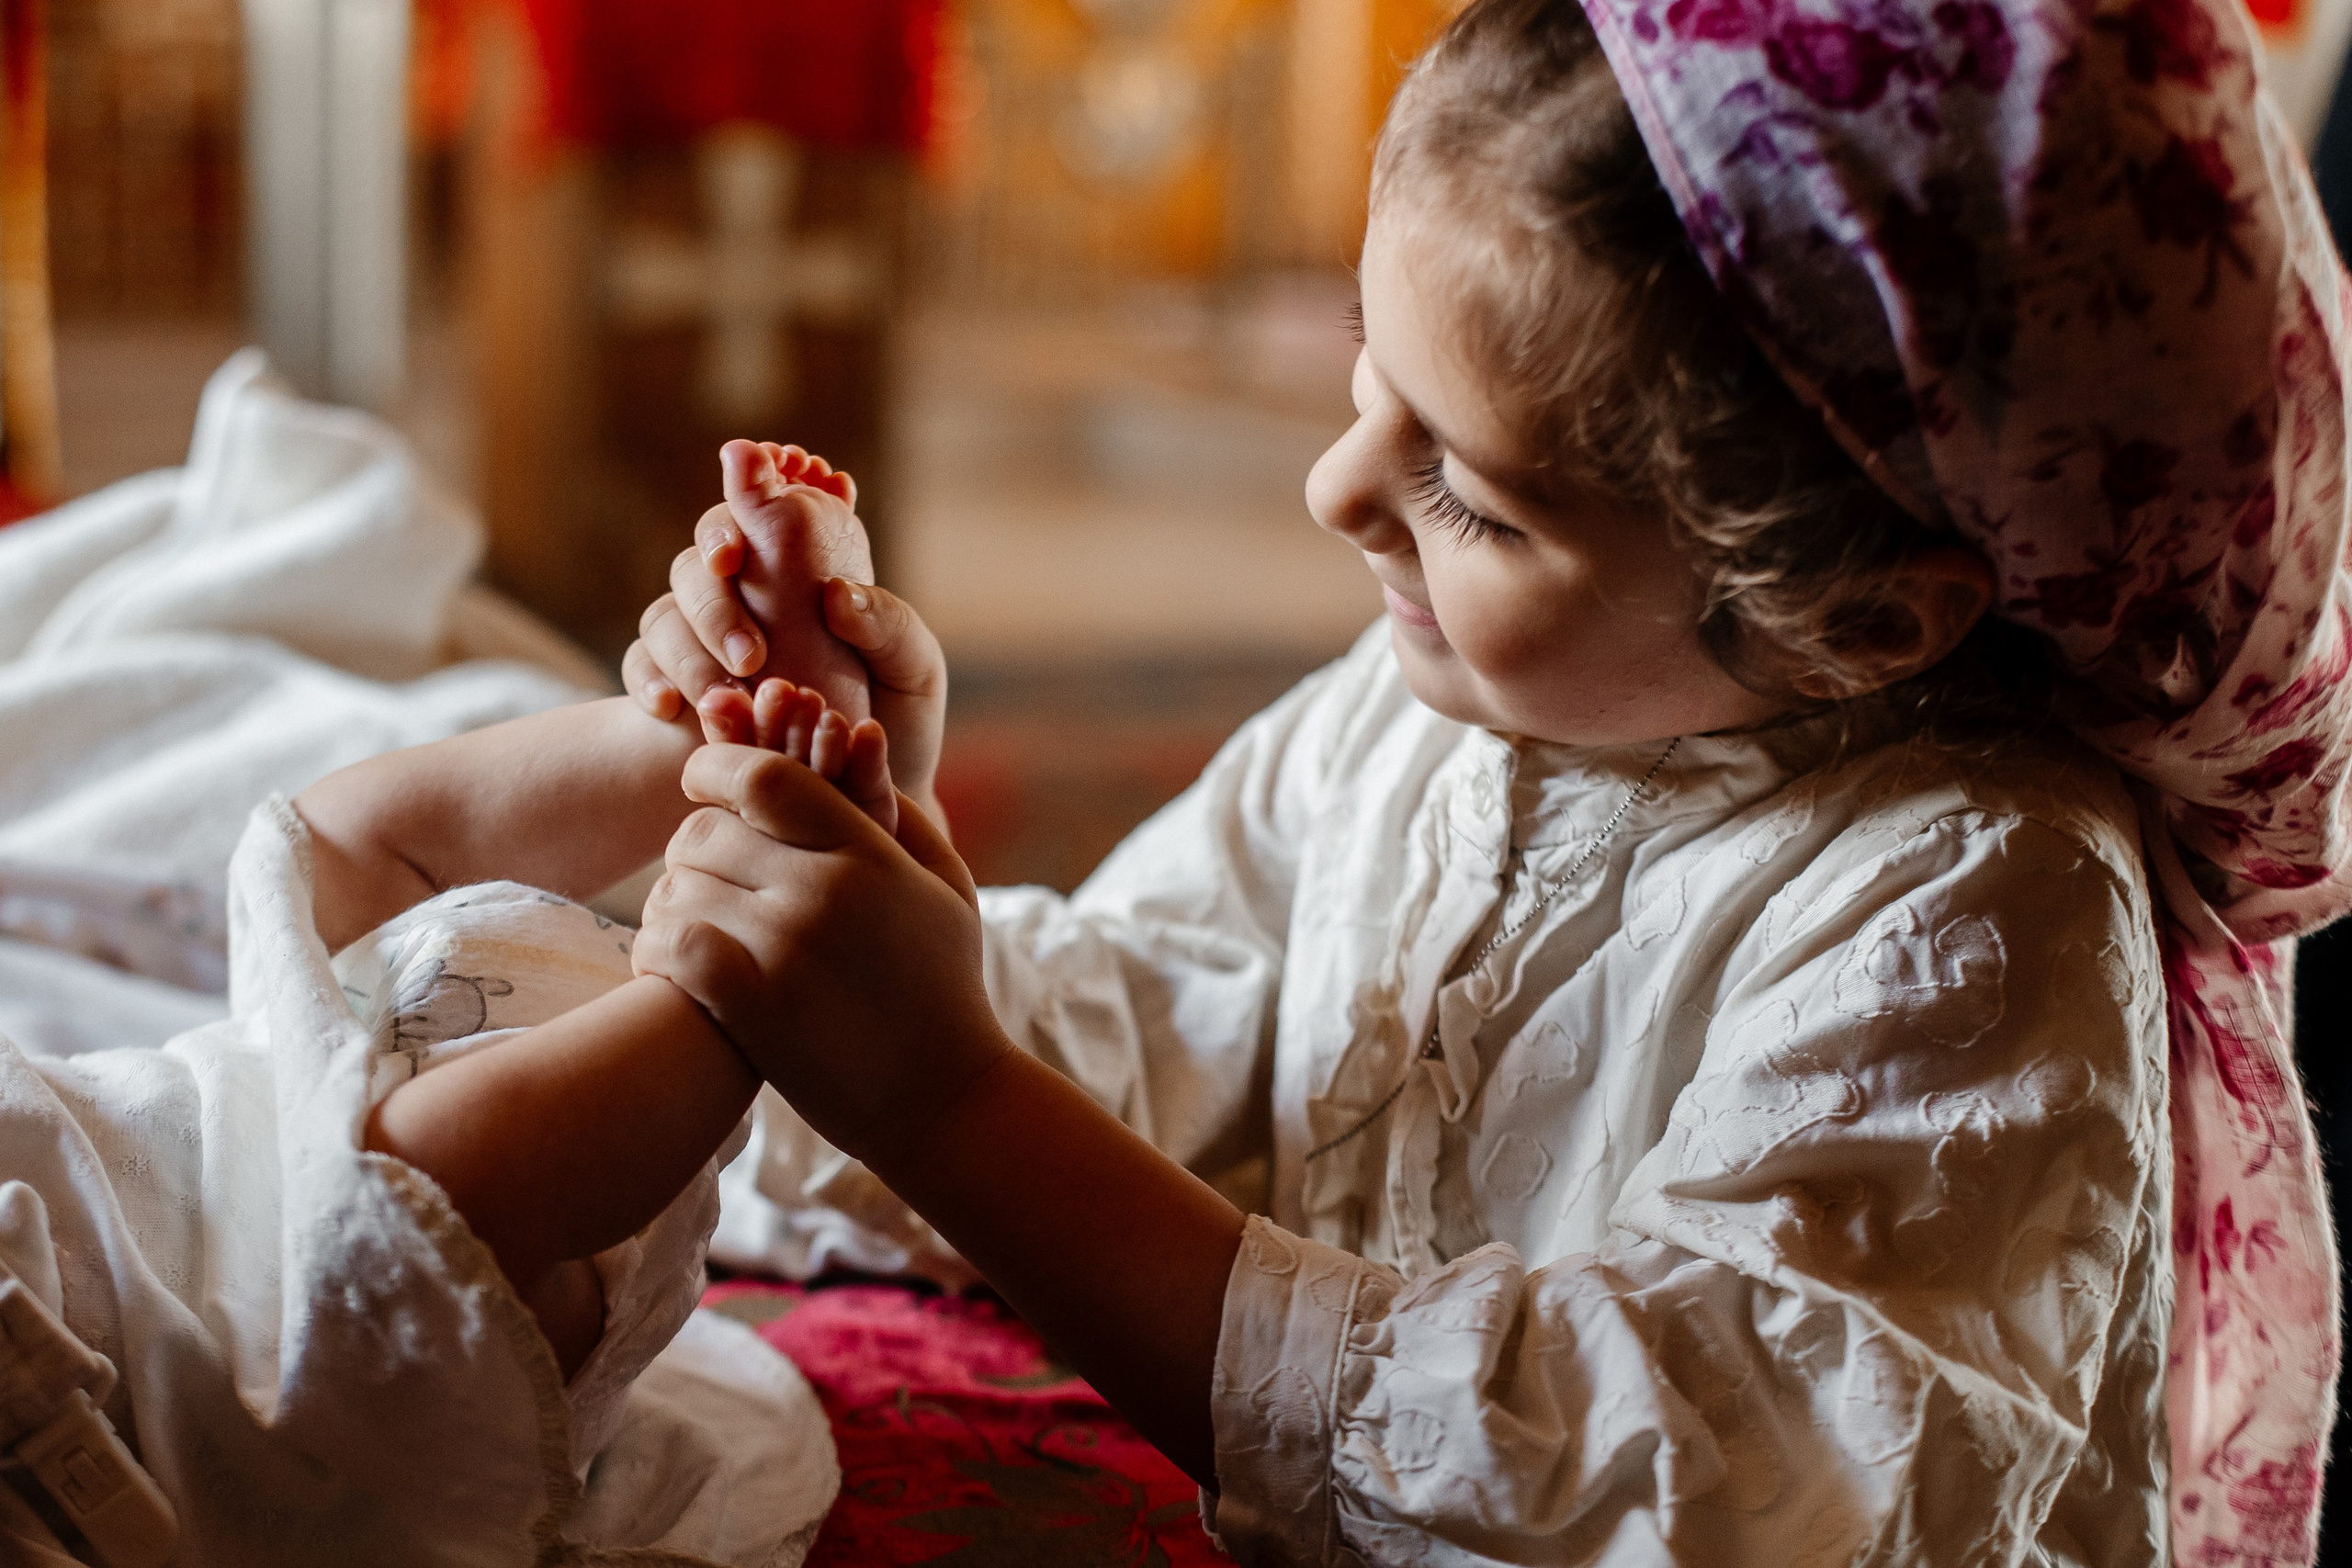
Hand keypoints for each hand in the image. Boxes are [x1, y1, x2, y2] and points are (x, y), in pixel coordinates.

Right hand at [625, 540, 947, 823]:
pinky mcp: (677, 688)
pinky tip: (671, 708)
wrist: (861, 804)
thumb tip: (835, 595)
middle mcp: (748, 597)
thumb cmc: (894, 728)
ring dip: (687, 646)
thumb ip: (889, 626)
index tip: (740, 551)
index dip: (741, 504)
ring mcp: (705, 641)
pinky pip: (639, 664)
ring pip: (665, 614)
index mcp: (804, 576)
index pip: (759, 516)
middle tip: (750, 653)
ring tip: (725, 692)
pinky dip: (648, 679)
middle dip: (715, 599)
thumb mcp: (913, 673)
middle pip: (700, 564)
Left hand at [633, 743, 1002, 1161]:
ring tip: (691, 927)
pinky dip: (655, 953)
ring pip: (675, 889)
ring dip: (670, 905)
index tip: (702, 784)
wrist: (944, 1098)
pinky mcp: (754, 1007)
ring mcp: (786, 949)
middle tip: (704, 877)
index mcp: (869, 852)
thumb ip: (900, 814)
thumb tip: (853, 746)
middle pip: (705, 831)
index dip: (715, 768)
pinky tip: (672, 967)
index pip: (762, 777)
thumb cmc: (945, 985)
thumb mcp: (947, 886)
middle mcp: (824, 890)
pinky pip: (667, 947)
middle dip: (692, 849)